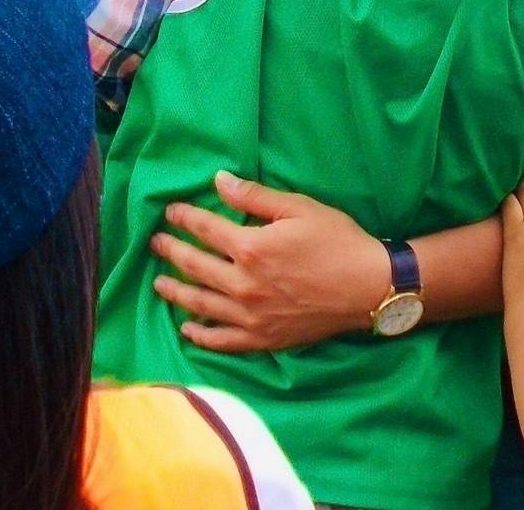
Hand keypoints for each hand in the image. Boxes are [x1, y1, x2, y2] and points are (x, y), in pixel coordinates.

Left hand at [150, 170, 390, 352]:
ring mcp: (251, 317)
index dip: (183, 218)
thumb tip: (218, 181)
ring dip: (175, 292)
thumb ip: (254, 197)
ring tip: (158, 284)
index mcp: (250, 247)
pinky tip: (188, 329)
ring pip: (201, 305)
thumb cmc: (336, 240)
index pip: (204, 229)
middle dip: (171, 252)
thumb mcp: (298, 207)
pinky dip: (201, 336)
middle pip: (195, 266)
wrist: (368, 288)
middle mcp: (242, 285)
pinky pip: (222, 341)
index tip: (170, 211)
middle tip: (154, 243)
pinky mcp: (263, 340)